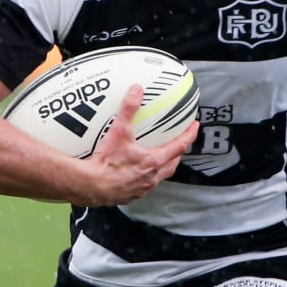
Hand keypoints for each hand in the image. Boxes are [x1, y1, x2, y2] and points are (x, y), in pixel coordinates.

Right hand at [82, 84, 197, 205]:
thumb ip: (129, 109)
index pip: (179, 146)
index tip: (195, 127)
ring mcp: (142, 188)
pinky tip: (138, 172)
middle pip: (173, 163)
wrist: (91, 186)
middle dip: (179, 152)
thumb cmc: (106, 163)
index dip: (189, 135)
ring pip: (160, 176)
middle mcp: (151, 176)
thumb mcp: (119, 131)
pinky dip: (147, 177)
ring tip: (161, 157)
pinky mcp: (131, 195)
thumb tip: (136, 91)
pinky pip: (145, 186)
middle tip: (180, 143)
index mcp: (154, 161)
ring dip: (164, 166)